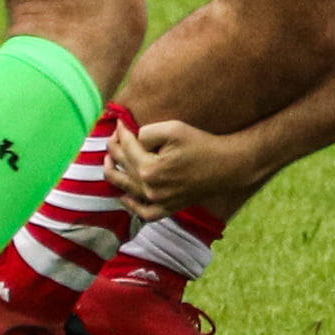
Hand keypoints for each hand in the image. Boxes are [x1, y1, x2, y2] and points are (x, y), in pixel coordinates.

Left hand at [105, 118, 252, 216]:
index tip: (118, 122)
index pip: (127, 148)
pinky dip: (131, 205)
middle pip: (124, 167)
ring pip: (127, 189)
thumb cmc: (201, 144)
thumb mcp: (174, 128)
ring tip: (108, 161)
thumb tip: (134, 138)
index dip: (121, 132)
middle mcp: (150, 190)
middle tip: (112, 137)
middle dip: (115, 149)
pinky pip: (143, 213)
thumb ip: (148, 132)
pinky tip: (124, 196)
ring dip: (114, 174)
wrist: (226, 166)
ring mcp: (159, 202)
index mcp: (150, 170)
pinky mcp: (168, 209)